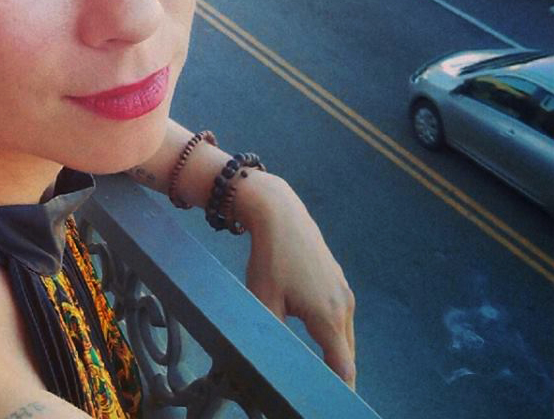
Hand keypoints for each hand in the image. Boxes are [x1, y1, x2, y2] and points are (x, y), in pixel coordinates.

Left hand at [234, 172, 355, 387]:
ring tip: (322, 374)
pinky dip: (333, 333)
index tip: (333, 405)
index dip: (340, 392)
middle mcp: (343, 305)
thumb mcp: (264, 300)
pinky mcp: (337, 280)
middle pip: (346, 354)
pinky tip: (319, 339)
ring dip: (335, 353)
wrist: (279, 212)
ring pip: (344, 335)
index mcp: (328, 316)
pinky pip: (339, 317)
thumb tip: (273, 362)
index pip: (343, 368)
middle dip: (338, 376)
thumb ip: (273, 335)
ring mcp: (343, 291)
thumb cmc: (269, 257)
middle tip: (323, 395)